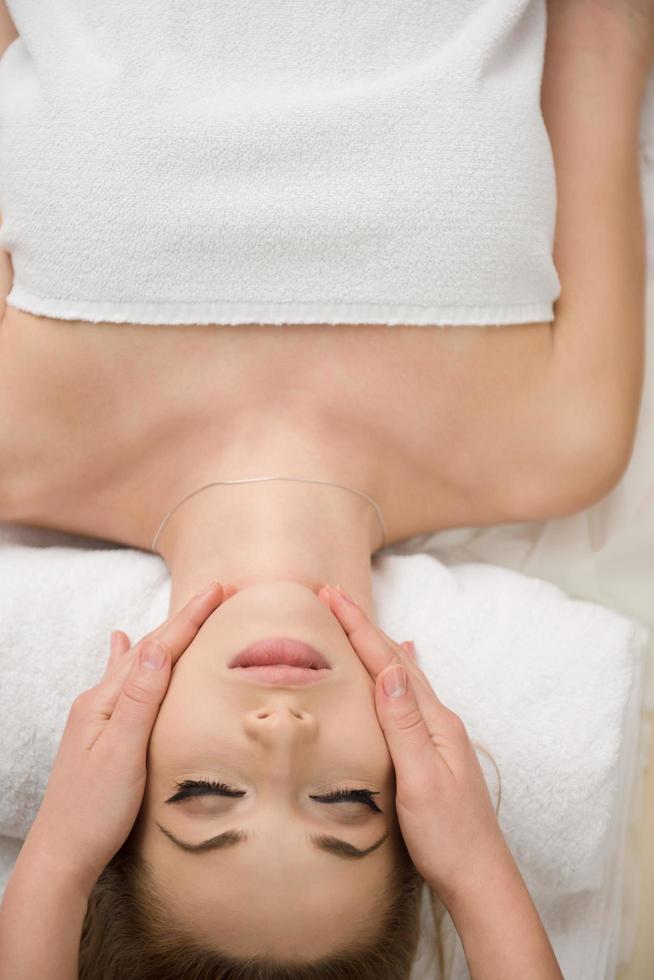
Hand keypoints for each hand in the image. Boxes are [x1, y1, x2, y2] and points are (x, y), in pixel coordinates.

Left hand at [23, 580, 235, 895]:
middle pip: (148, 649)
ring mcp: (98, 716)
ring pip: (138, 663)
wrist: (63, 855)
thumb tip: (157, 645)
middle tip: (215, 593)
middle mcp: (99, 700)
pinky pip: (125, 682)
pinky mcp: (102, 732)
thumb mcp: (123, 753)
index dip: (190, 618)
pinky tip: (120, 644)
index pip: (157, 648)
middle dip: (183, 620)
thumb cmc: (94, 811)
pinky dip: (132, 659)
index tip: (219, 589)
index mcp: (106, 700)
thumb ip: (141, 699)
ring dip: (164, 636)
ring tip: (182, 614)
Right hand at [318, 584, 507, 904]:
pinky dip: (396, 674)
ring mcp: (437, 736)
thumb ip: (405, 725)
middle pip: (396, 660)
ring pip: (402, 676)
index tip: (331, 595)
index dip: (358, 627)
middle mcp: (438, 720)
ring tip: (356, 621)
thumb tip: (391, 668)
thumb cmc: (448, 837)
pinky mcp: (432, 752)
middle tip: (333, 596)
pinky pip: (408, 698)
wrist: (479, 879)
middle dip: (363, 626)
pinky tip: (401, 668)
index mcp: (434, 721)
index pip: (388, 663)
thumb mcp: (421, 781)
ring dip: (376, 645)